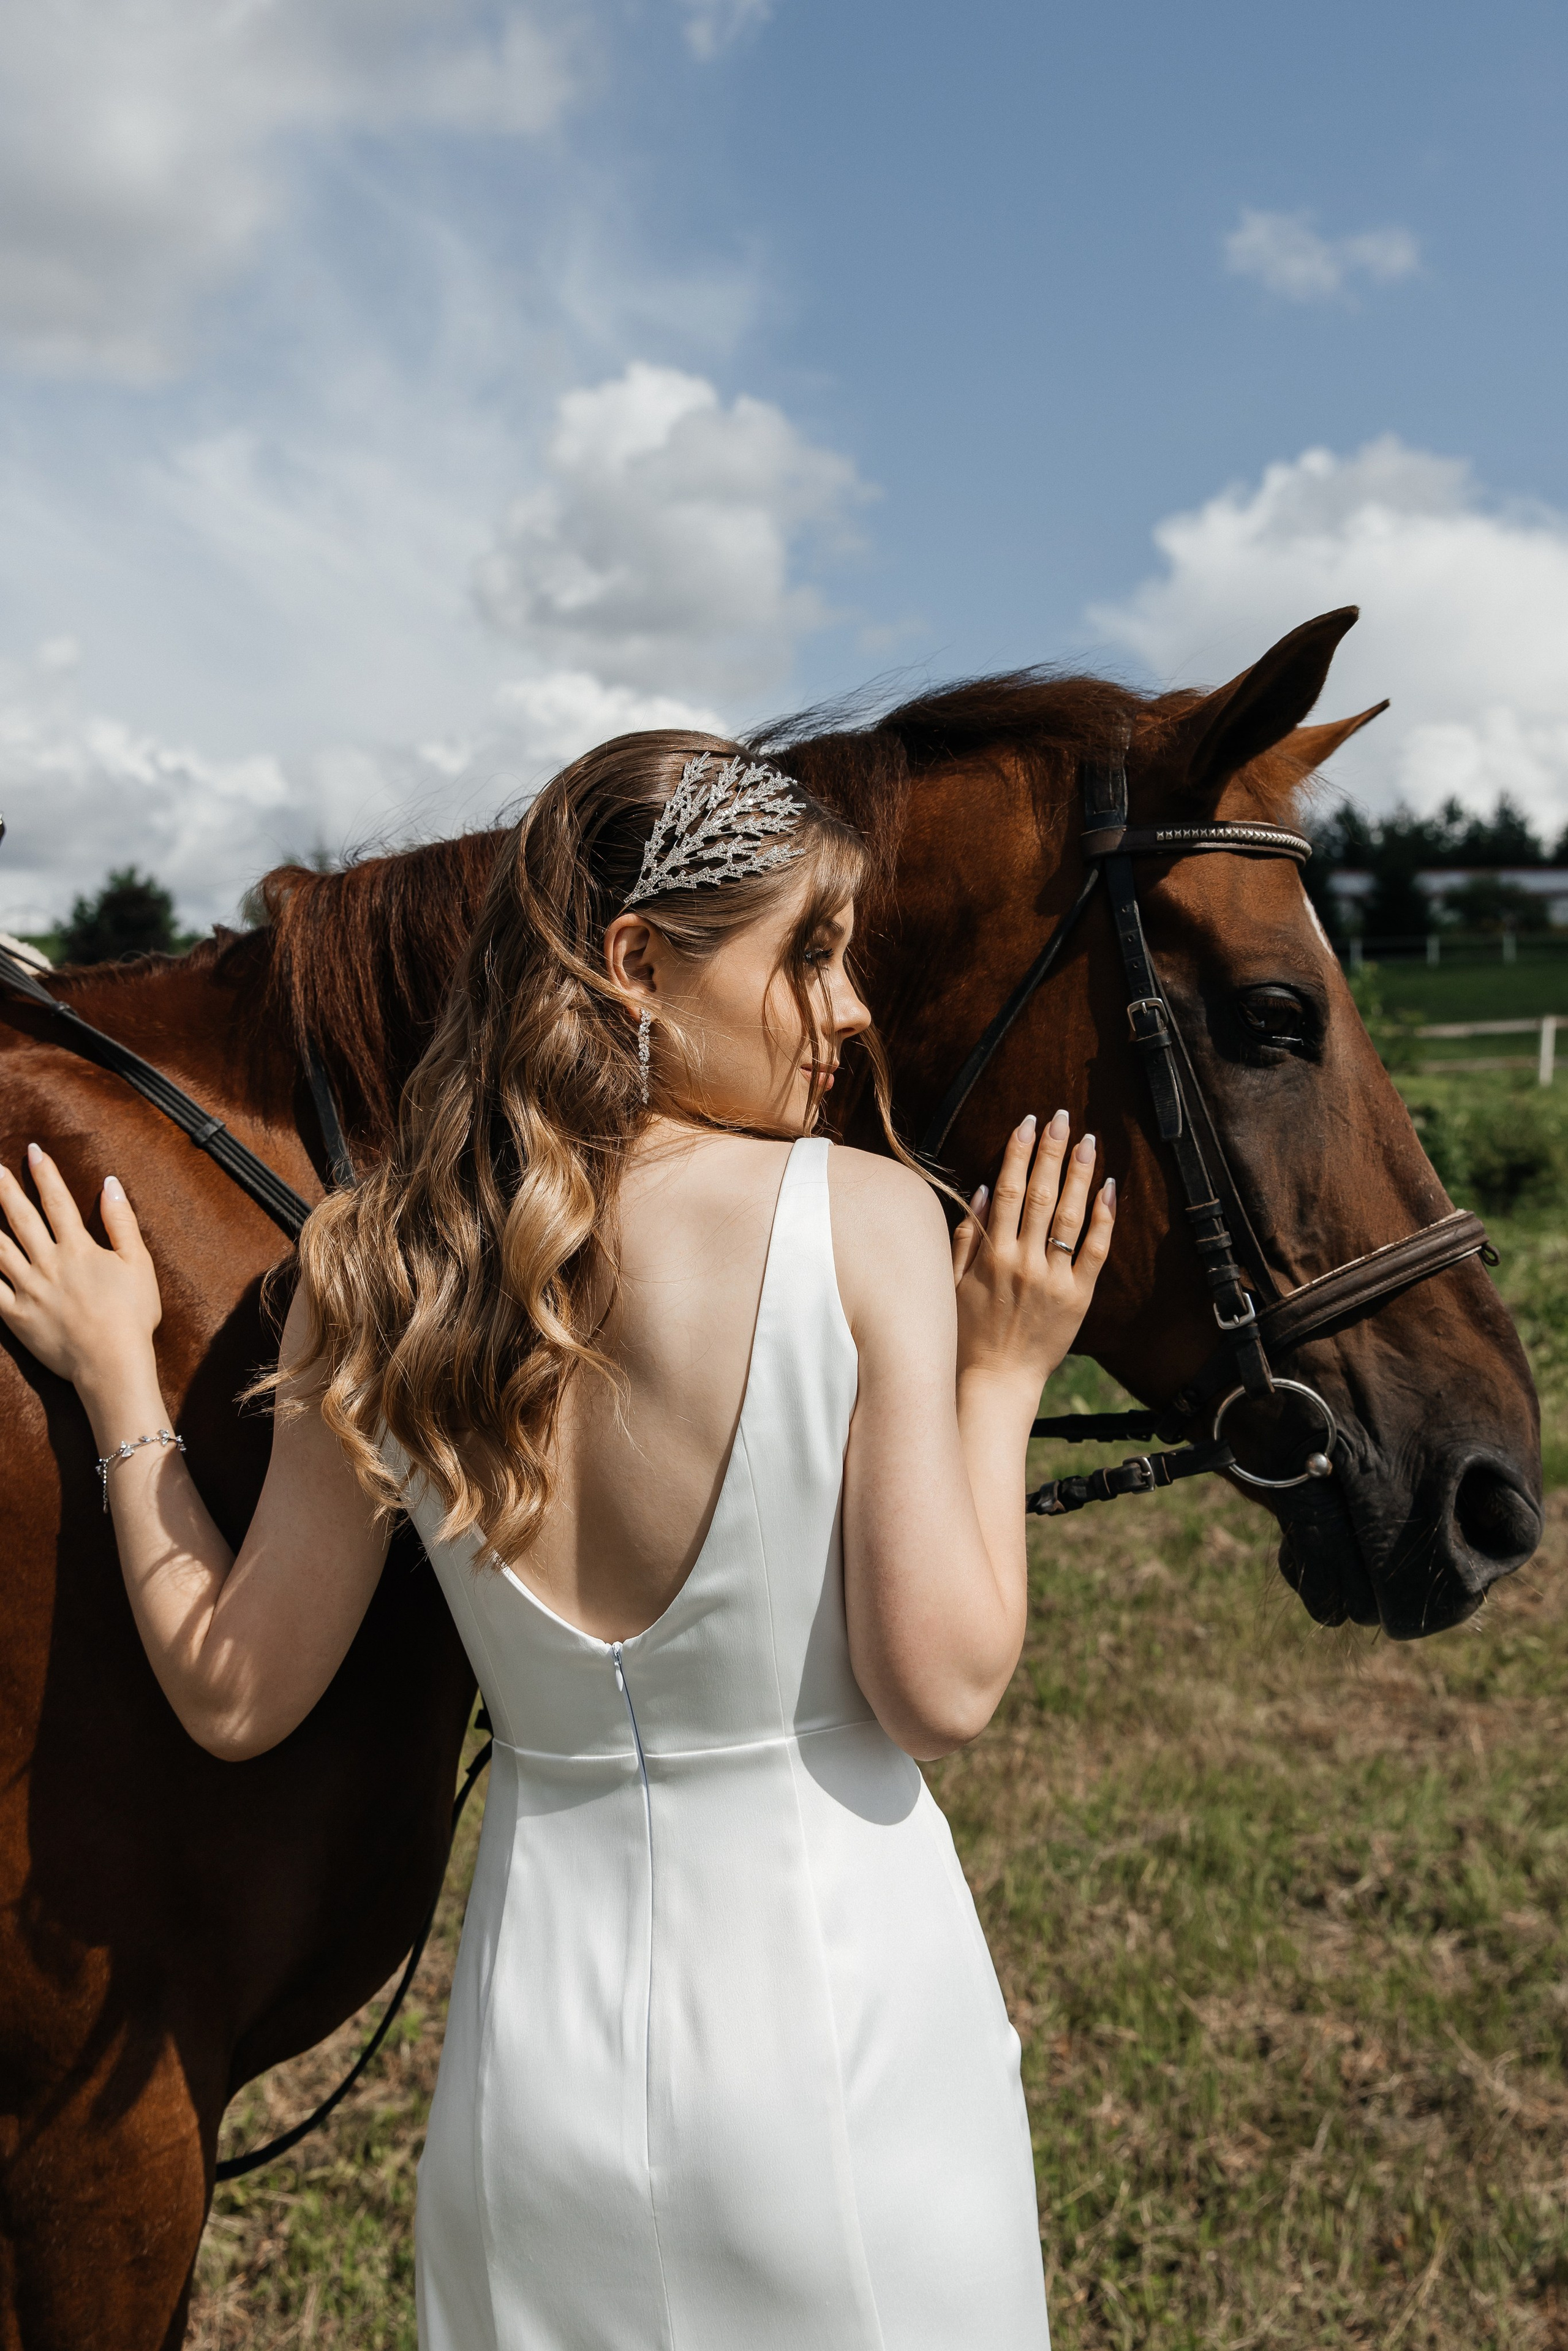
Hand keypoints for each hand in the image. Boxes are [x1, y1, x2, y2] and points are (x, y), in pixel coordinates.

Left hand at [0, 1146, 162, 1391]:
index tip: (34, 1150)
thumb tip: (110, 1184)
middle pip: (19, 1217)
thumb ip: (122, 1221)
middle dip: (3, 1188)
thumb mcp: (139, 1263)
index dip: (45, 1173)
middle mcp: (48, 1263)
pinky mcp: (15, 1315)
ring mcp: (28, 1289)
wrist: (111, 1363)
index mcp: (78, 1248)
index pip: (57, 1201)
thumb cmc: (132, 1315)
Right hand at [950, 1109, 1115, 1394]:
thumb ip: (965, 1236)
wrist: (995, 1381)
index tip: (1028, 1123)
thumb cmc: (966, 1332)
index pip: (1008, 1191)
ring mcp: (1053, 1280)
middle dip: (1052, 1152)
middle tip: (1063, 1117)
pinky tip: (1109, 1189)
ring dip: (1081, 1174)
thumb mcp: (950, 1283)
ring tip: (1088, 1141)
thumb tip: (982, 1190)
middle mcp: (1023, 1262)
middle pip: (1042, 1195)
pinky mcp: (1078, 1298)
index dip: (1019, 1153)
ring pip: (1071, 1216)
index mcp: (991, 1255)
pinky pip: (1095, 1251)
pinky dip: (1103, 1219)